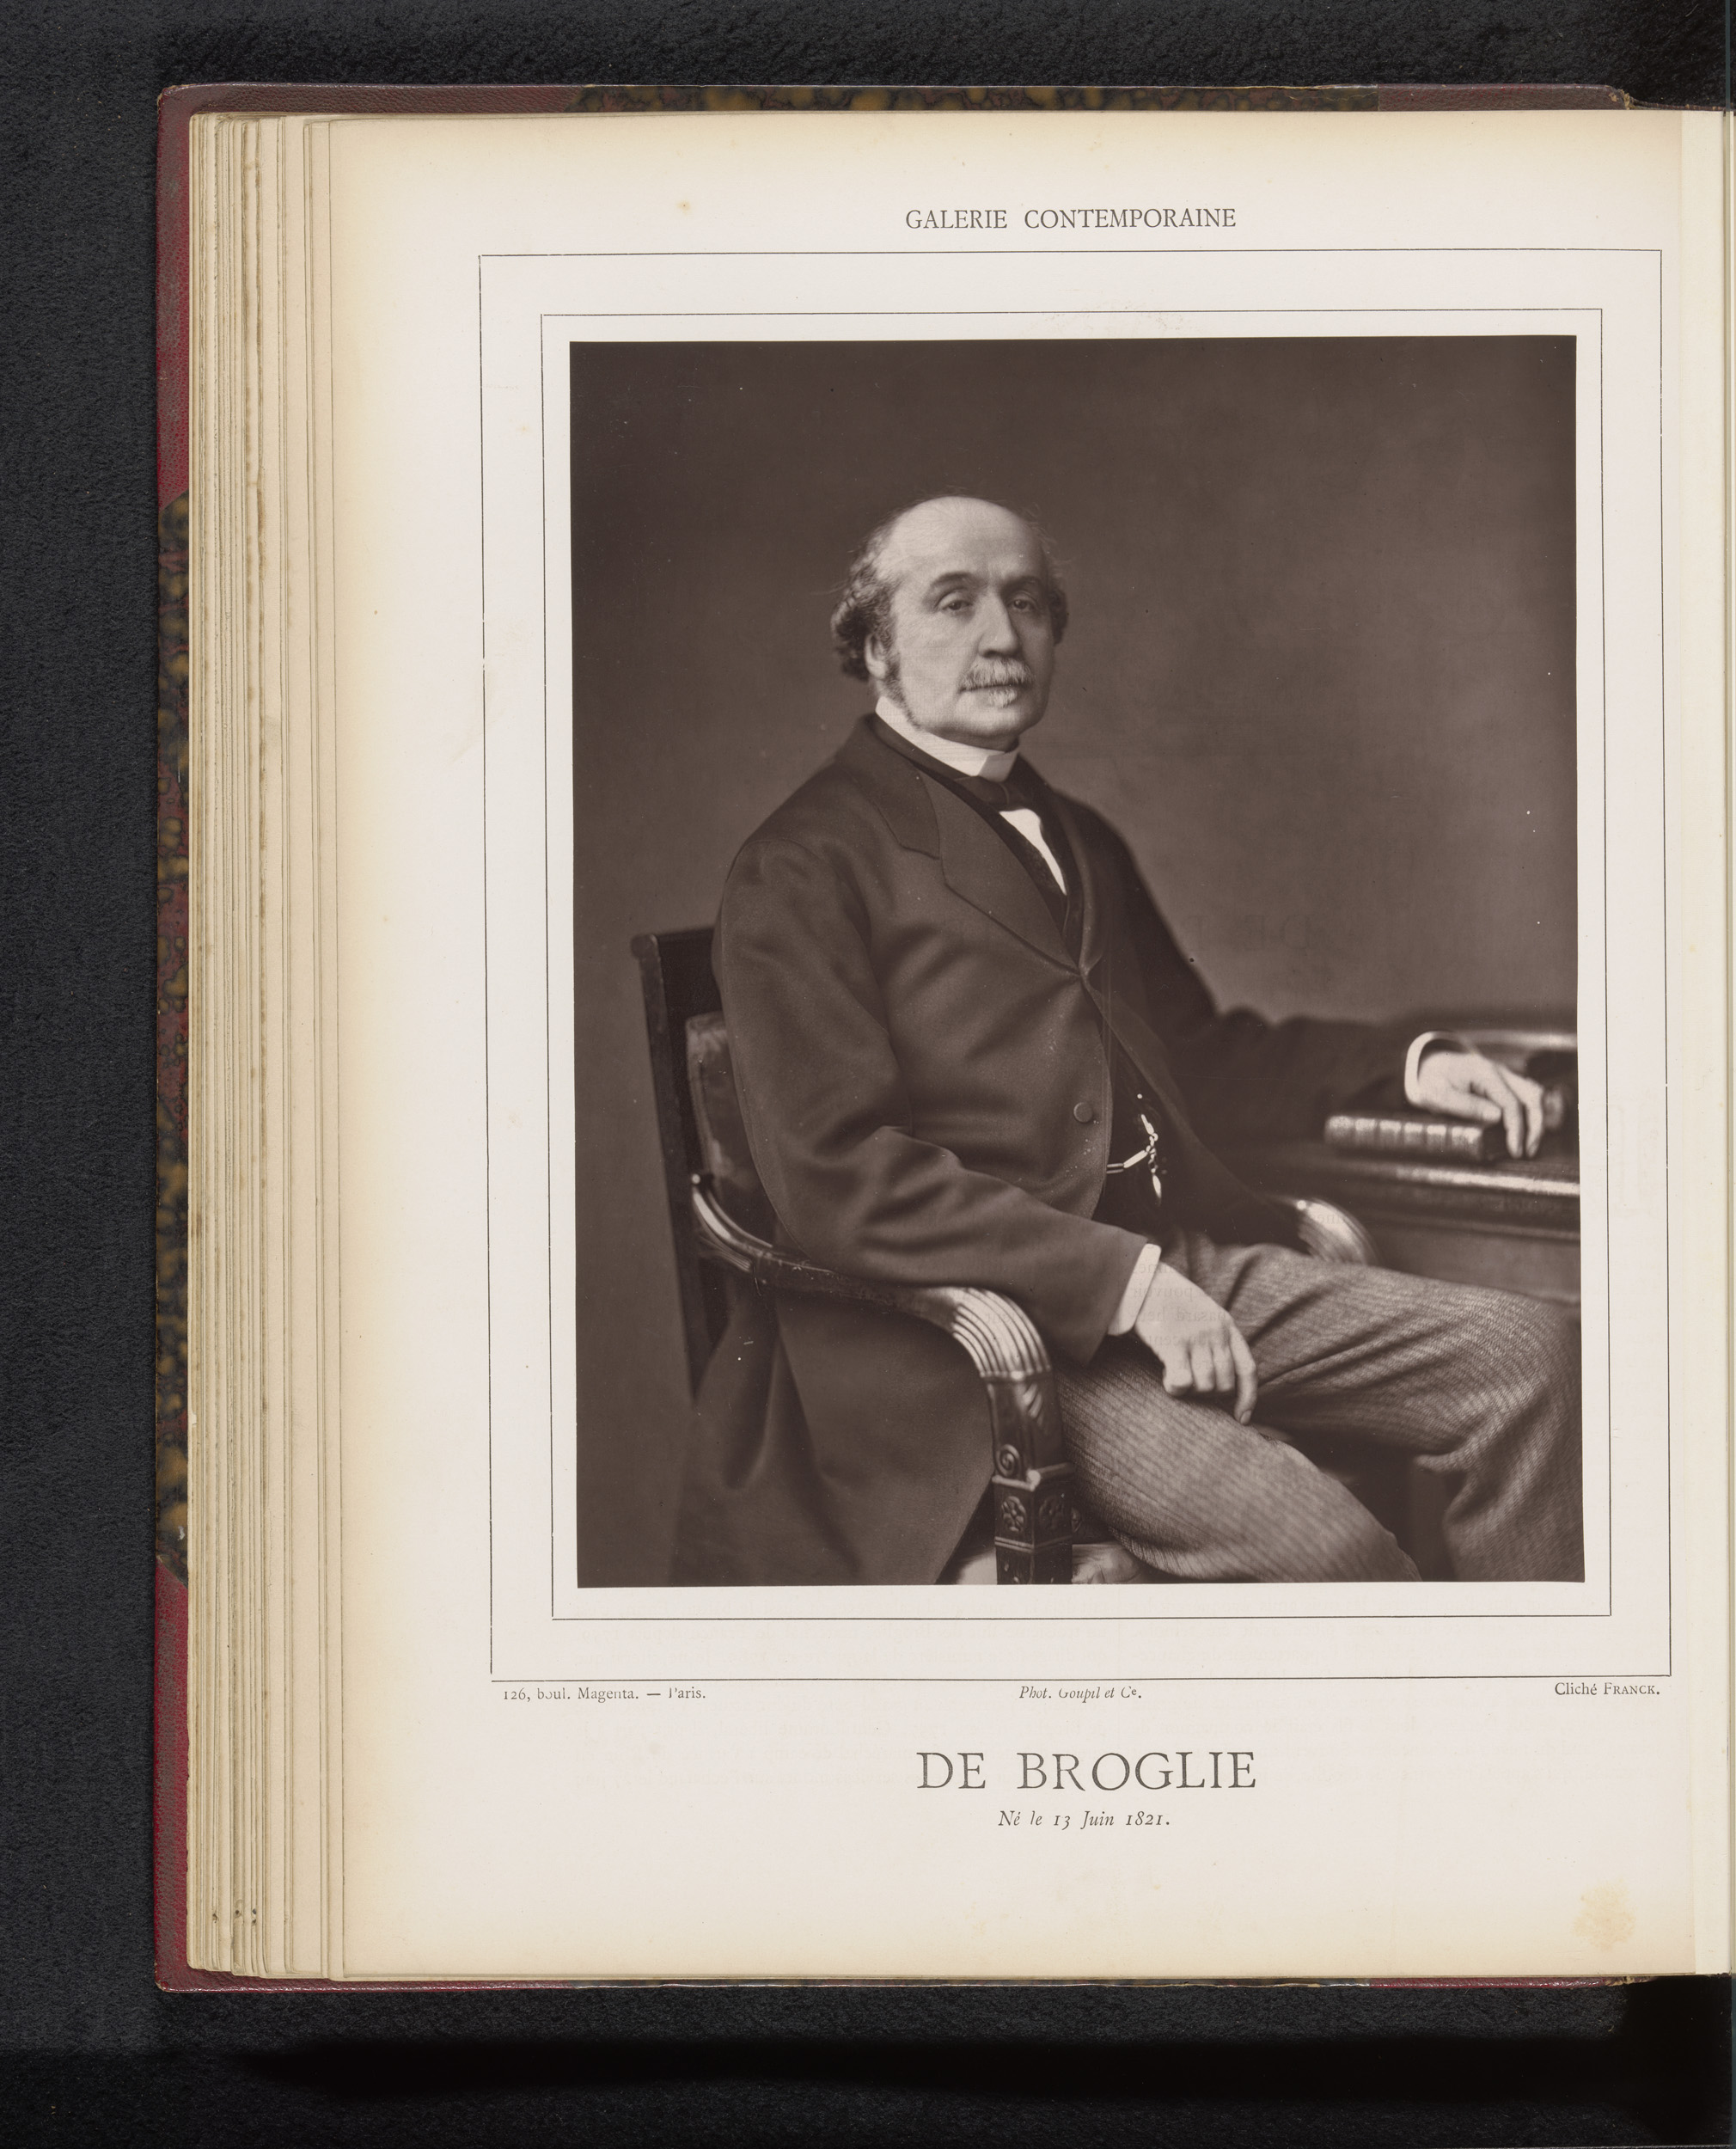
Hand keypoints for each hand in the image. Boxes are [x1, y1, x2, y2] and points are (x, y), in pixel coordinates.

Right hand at [1130, 1264, 1257, 1422]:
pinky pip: (1183, 1382)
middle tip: (1189, 1383)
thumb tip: (1221, 1377)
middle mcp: (1215, 1332)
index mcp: (1226, 1325)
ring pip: (1205, 1386)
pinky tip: (1166, 1377)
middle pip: (1225, 1383)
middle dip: (1208, 1393)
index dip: (1248, 1398)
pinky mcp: (1173, 1342)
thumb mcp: (1203, 1312)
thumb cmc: (1169, 1300)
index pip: (1247, 1369)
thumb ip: (1216, 1338)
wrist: (1143, 1280)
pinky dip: (1176, 1388)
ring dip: (1190, 1391)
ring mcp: (1196, 1337)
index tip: (1241, 1418)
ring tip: (1174, 1375)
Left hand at [1411, 1049, 1545, 1158]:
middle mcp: (1500, 1072)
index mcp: (1485, 1073)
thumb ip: (1466, 1105)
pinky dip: (1531, 1113)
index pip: (1511, 1103)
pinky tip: (1526, 1131)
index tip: (1515, 1150)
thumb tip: (1496, 1117)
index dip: (1516, 1129)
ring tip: (1530, 1145)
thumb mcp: (1439, 1096)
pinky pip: (1526, 1096)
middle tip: (1527, 1151)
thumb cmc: (1432, 1081)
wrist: (1430, 1064)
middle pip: (1531, 1096)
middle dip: (1535, 1126)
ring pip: (1533, 1094)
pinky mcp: (1505, 1083)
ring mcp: (1505, 1076)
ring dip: (1537, 1119)